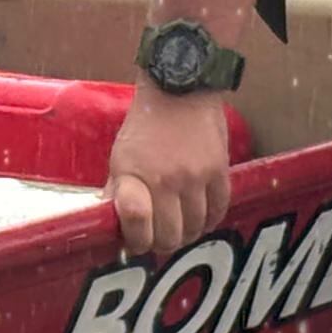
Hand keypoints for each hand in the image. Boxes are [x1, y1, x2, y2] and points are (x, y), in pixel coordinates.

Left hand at [107, 84, 233, 260]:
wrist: (181, 88)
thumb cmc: (145, 125)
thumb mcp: (121, 156)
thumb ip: (118, 192)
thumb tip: (111, 225)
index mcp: (135, 176)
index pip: (137, 226)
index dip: (137, 242)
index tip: (137, 240)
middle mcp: (166, 181)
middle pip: (169, 237)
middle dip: (161, 243)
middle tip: (159, 235)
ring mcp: (196, 178)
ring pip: (195, 229)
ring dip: (186, 233)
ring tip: (180, 225)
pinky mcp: (220, 172)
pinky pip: (218, 213)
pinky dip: (208, 221)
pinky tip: (200, 216)